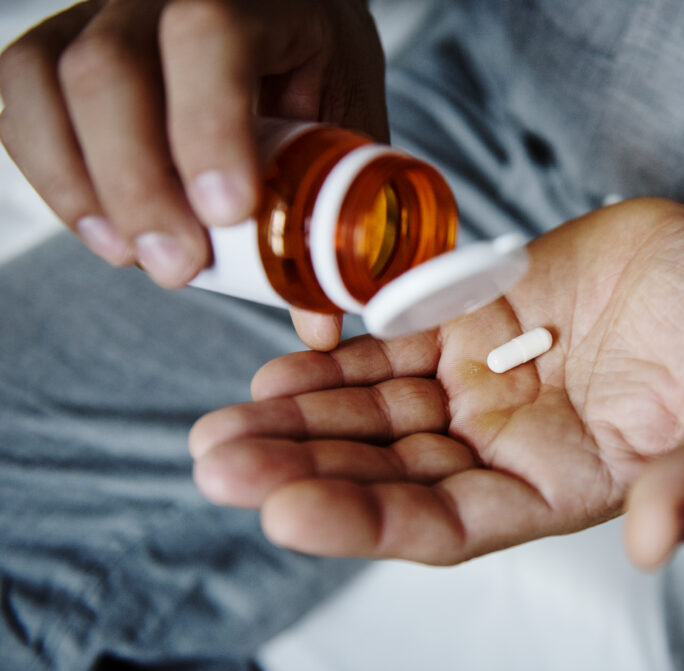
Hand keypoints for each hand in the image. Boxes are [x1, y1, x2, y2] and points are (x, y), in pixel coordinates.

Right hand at [0, 0, 385, 286]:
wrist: (284, 14)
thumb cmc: (316, 67)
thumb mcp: (347, 123)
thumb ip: (339, 207)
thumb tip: (320, 322)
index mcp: (255, 0)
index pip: (211, 34)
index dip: (208, 126)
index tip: (228, 214)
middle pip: (111, 68)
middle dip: (138, 184)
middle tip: (178, 268)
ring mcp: (101, 12)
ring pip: (47, 81)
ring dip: (81, 187)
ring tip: (134, 257)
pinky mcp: (59, 45)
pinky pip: (20, 100)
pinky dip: (51, 174)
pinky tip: (100, 229)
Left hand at [190, 199, 683, 568]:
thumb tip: (656, 541)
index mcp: (561, 489)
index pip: (449, 525)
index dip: (370, 521)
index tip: (287, 512)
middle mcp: (507, 449)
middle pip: (390, 472)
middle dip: (305, 471)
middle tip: (220, 464)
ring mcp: (483, 388)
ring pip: (376, 415)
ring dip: (301, 422)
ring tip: (224, 427)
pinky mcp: (472, 326)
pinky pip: (391, 350)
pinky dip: (337, 362)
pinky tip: (278, 374)